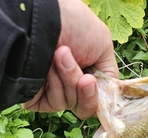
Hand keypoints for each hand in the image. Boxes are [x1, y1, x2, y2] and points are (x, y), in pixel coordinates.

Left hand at [23, 0, 117, 119]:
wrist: (42, 21)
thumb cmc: (73, 25)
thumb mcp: (103, 45)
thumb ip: (109, 74)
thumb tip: (110, 97)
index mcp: (87, 71)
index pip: (98, 98)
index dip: (99, 95)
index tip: (93, 81)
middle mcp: (70, 83)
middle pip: (86, 106)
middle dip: (85, 91)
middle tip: (84, 77)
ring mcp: (53, 91)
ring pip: (71, 103)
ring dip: (69, 81)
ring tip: (60, 55)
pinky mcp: (38, 98)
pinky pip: (55, 104)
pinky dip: (55, 87)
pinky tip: (48, 68)